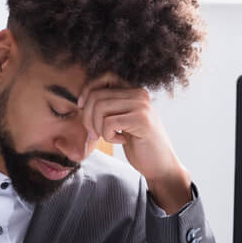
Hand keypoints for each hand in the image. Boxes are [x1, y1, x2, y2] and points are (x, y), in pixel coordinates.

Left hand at [78, 76, 191, 213]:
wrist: (160, 165)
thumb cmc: (138, 145)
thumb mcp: (121, 121)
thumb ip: (108, 107)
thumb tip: (81, 100)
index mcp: (134, 91)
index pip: (105, 77)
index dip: (88, 90)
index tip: (82, 108)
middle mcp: (139, 94)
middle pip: (97, 95)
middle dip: (87, 117)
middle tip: (94, 134)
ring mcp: (141, 105)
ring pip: (100, 108)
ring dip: (97, 128)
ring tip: (108, 137)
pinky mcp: (141, 120)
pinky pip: (108, 122)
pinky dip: (108, 136)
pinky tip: (121, 141)